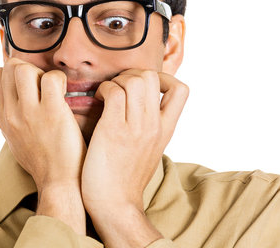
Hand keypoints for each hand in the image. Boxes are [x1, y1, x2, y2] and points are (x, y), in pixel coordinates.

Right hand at [0, 58, 86, 233]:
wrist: (58, 182)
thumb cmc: (41, 160)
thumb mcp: (14, 138)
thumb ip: (11, 116)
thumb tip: (12, 95)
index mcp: (2, 118)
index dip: (14, 71)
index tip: (29, 81)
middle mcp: (11, 113)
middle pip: (10, 67)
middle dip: (29, 68)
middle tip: (43, 84)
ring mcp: (29, 112)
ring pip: (25, 69)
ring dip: (42, 72)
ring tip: (53, 88)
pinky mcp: (52, 112)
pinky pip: (51, 78)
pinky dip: (59, 79)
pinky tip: (65, 93)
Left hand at [81, 69, 188, 245]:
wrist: (115, 205)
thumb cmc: (125, 179)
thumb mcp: (149, 150)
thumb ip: (150, 127)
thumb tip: (141, 106)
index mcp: (166, 129)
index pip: (182, 89)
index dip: (163, 76)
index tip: (143, 84)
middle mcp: (154, 125)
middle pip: (153, 76)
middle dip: (132, 73)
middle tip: (118, 87)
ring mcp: (135, 127)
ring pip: (134, 80)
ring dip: (116, 80)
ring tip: (107, 94)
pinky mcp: (113, 131)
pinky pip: (114, 93)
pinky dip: (104, 89)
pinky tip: (97, 100)